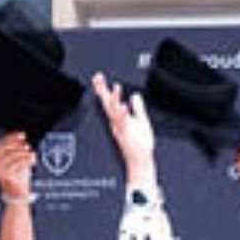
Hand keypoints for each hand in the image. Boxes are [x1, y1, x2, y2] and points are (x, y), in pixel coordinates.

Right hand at [0, 131, 35, 202]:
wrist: (18, 195)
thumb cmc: (16, 177)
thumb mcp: (14, 159)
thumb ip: (15, 148)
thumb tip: (21, 135)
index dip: (11, 137)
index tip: (22, 135)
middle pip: (5, 148)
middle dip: (18, 145)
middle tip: (27, 146)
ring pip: (12, 155)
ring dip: (24, 153)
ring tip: (31, 155)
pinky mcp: (6, 177)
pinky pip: (18, 164)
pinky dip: (27, 160)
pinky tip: (32, 160)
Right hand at [91, 72, 155, 186]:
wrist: (140, 161)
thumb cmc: (140, 144)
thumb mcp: (141, 121)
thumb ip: (138, 108)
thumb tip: (135, 96)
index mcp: (120, 118)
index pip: (110, 101)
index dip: (103, 89)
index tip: (98, 78)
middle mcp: (117, 123)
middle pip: (108, 104)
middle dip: (102, 91)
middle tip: (98, 78)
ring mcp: (121, 128)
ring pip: (115, 111)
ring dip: (115, 99)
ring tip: (116, 87)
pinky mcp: (126, 135)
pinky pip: (123, 123)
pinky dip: (123, 114)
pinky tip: (124, 106)